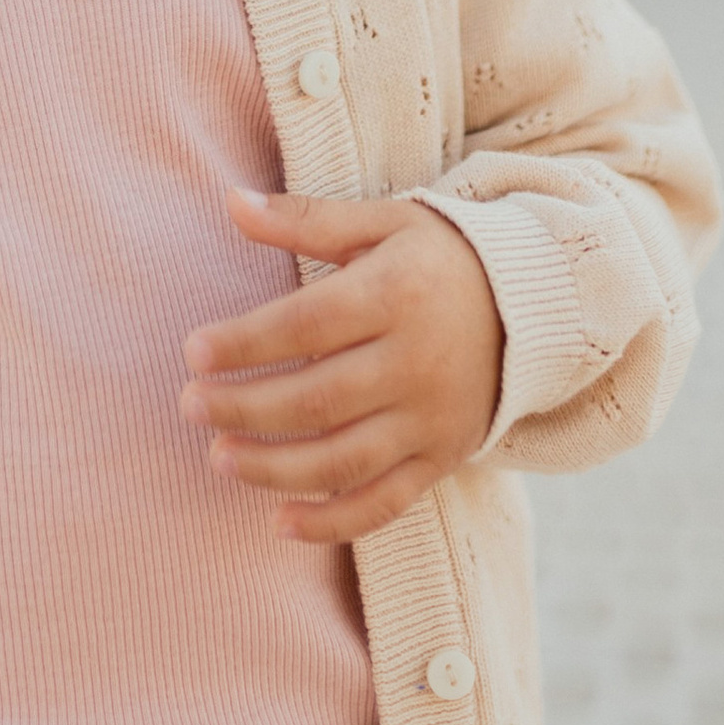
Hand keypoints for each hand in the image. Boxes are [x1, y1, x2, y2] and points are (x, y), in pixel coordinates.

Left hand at [180, 187, 503, 542]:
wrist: (533, 306)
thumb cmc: (439, 257)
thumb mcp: (381, 223)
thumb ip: (305, 219)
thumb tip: (229, 202)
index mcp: (396, 294)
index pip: (308, 325)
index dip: (246, 342)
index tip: (193, 352)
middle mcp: (416, 362)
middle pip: (316, 399)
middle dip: (244, 408)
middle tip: (190, 405)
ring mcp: (431, 418)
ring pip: (343, 460)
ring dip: (273, 468)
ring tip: (219, 458)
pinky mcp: (442, 458)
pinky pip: (384, 503)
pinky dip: (332, 522)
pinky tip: (279, 522)